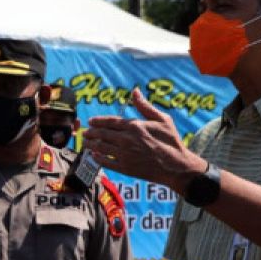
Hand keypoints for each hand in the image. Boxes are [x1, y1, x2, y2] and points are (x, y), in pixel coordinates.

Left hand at [83, 88, 205, 189]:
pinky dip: (98, 158)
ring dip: (91, 144)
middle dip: (91, 132)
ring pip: (101, 147)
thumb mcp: (162, 119)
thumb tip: (134, 91)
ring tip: (85, 142)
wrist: (176, 166)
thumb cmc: (171, 141)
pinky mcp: (125, 168)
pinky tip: (93, 156)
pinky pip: (106, 162)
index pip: (110, 122)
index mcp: (134, 126)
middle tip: (84, 132)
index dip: (98, 121)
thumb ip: (144, 106)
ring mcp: (124, 155)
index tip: (91, 121)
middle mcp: (126, 139)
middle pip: (102, 134)